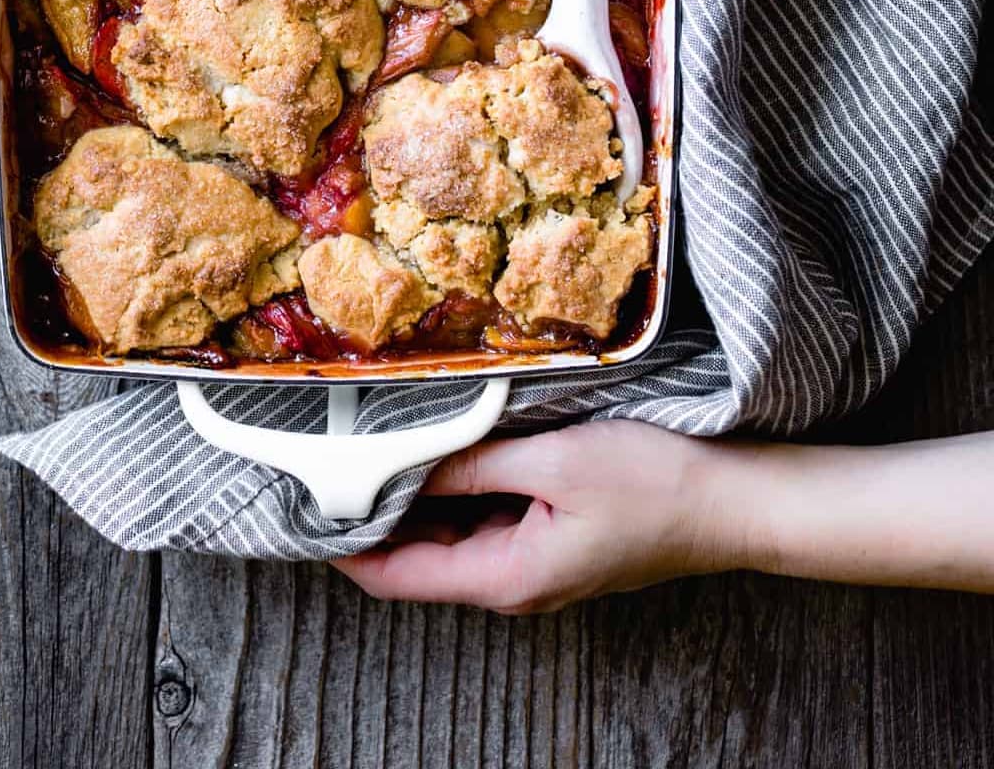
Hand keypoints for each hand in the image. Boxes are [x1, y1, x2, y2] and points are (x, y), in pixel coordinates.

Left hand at [334, 420, 729, 612]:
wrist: (731, 502)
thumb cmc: (652, 484)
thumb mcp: (554, 463)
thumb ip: (475, 465)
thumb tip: (406, 466)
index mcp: (506, 577)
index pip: (397, 576)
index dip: (344, 548)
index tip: (304, 508)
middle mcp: (512, 583)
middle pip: (417, 560)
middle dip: (370, 518)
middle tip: (330, 463)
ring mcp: (534, 566)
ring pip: (448, 540)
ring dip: (411, 502)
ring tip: (373, 451)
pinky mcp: (552, 542)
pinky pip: (483, 524)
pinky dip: (453, 495)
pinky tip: (441, 454)